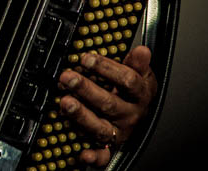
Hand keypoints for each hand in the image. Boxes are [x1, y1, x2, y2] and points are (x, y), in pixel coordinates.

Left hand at [58, 46, 157, 166]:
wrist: (140, 120)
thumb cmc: (133, 93)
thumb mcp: (140, 76)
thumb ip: (137, 64)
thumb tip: (142, 51)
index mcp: (139, 95)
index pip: (127, 80)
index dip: (106, 68)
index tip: (86, 58)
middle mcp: (129, 115)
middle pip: (108, 102)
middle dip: (86, 89)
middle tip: (67, 77)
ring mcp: (118, 132)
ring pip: (100, 126)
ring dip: (82, 115)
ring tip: (65, 103)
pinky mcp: (109, 147)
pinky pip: (103, 155)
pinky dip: (93, 157)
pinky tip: (82, 154)